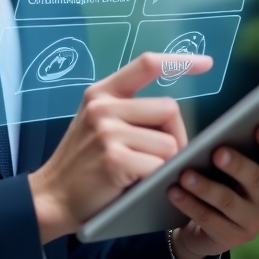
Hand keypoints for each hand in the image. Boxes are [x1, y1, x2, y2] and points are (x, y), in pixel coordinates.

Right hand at [28, 53, 212, 243]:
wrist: (51, 197)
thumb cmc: (81, 163)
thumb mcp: (96, 123)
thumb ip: (127, 110)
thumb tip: (173, 115)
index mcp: (101, 92)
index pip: (146, 64)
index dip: (179, 61)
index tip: (206, 63)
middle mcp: (103, 106)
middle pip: (169, 109)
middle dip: (174, 134)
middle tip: (157, 157)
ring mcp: (107, 131)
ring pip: (169, 142)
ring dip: (164, 162)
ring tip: (138, 172)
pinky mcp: (114, 159)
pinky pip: (159, 165)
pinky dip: (155, 179)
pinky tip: (134, 183)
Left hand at [167, 120, 258, 258]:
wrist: (211, 228)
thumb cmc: (233, 185)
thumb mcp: (255, 165)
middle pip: (254, 180)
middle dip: (237, 165)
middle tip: (217, 151)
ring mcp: (250, 223)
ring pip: (227, 201)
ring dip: (205, 186)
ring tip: (184, 173)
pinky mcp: (229, 239)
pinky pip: (207, 219)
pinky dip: (188, 203)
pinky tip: (172, 190)